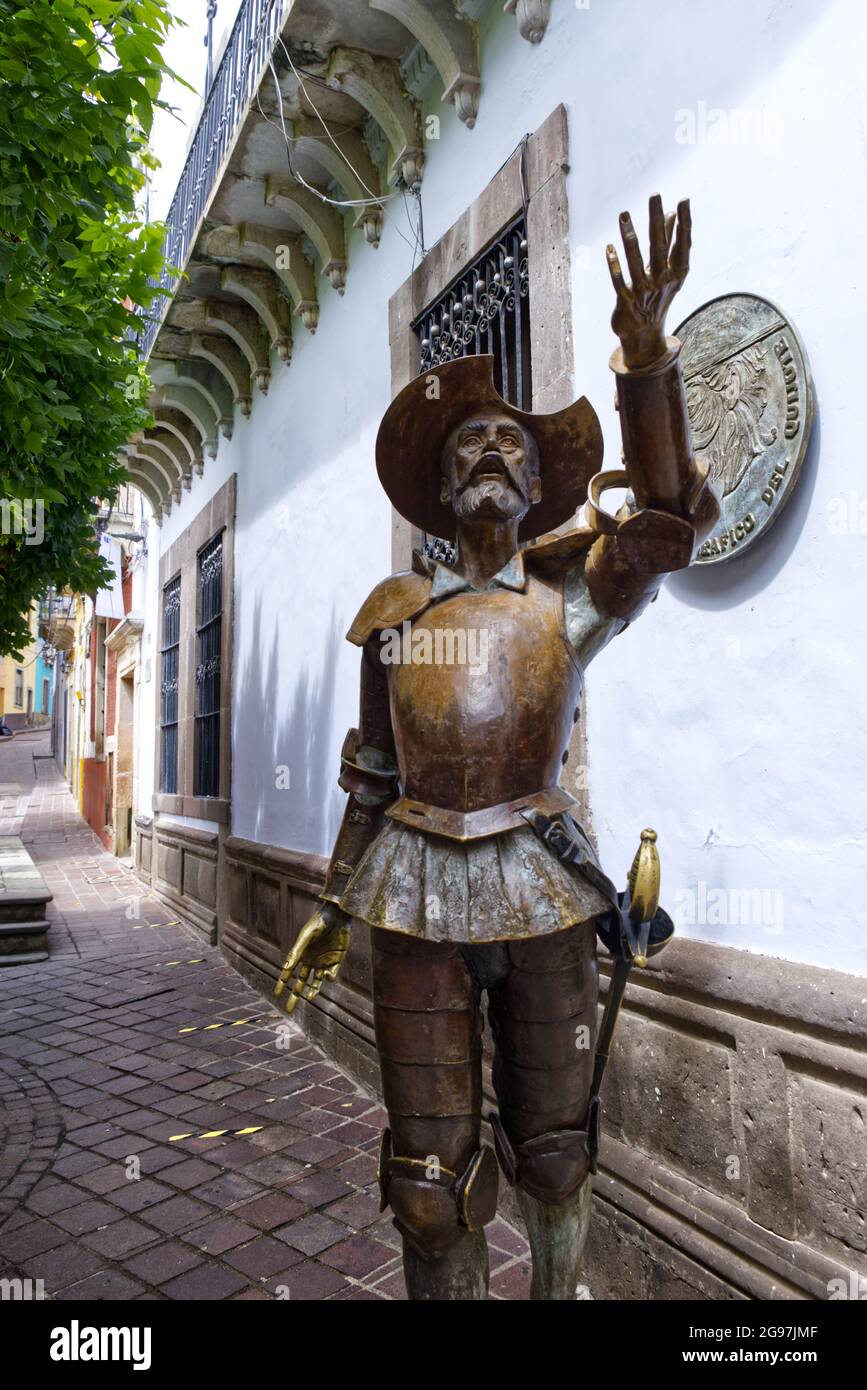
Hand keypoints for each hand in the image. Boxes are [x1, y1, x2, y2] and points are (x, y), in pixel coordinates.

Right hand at [274, 901, 350, 1013]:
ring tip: (309, 998)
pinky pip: (331, 975)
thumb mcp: (305, 937)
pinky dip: (328, 979)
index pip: (289, 973)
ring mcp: (324, 962)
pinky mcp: (336, 961)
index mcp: (301, 955)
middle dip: (295, 995)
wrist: (338, 916)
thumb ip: (296, 952)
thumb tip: (285, 968)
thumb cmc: (319, 923)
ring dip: (313, 991)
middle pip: (301, 982)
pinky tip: (325, 975)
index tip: (276, 994)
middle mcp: (311, 961)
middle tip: (288, 1009)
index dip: (282, 983)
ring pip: (316, 983)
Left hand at [606, 194, 690, 368]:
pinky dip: (614, 266)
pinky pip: (619, 282)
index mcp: (675, 272)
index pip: (682, 243)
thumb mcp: (668, 271)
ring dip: (629, 238)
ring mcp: (644, 291)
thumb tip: (672, 212)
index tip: (683, 200)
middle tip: (654, 195)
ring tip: (623, 215)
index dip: (683, 223)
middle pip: (659, 246)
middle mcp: (662, 280)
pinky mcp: (627, 302)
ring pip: (636, 261)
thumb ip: (669, 241)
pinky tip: (608, 249)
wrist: (645, 333)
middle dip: (656, 220)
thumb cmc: (657, 295)